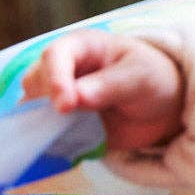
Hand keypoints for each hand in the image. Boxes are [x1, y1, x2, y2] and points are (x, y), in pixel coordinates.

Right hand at [19, 30, 185, 152]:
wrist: (162, 109)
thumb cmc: (153, 79)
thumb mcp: (141, 76)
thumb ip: (111, 85)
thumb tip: (77, 97)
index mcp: (80, 47)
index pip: (55, 56)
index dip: (55, 78)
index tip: (66, 105)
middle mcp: (61, 71)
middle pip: (35, 83)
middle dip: (45, 103)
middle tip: (68, 121)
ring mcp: (57, 99)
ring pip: (32, 112)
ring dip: (44, 125)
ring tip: (72, 134)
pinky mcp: (59, 126)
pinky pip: (43, 136)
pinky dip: (50, 143)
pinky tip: (70, 147)